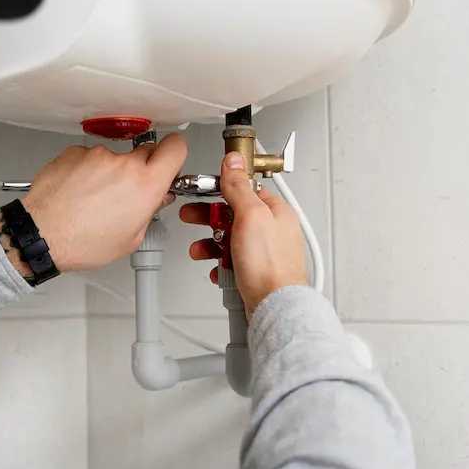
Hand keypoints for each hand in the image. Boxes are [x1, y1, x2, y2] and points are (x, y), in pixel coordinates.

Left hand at [21, 133, 186, 271]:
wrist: (41, 235)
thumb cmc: (82, 242)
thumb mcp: (130, 239)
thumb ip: (149, 212)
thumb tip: (155, 199)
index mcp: (145, 185)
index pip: (175, 148)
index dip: (175, 153)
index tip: (170, 160)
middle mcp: (123, 164)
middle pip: (145, 152)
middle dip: (141, 168)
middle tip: (128, 191)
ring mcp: (96, 155)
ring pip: (114, 157)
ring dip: (109, 172)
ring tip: (93, 199)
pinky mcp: (74, 152)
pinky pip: (88, 157)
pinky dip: (86, 171)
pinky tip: (77, 192)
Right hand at [180, 151, 307, 313]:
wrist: (274, 306)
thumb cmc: (270, 265)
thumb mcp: (251, 215)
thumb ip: (239, 187)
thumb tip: (233, 161)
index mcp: (275, 211)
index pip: (244, 190)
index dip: (220, 189)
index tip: (202, 191)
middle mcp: (272, 230)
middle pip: (233, 215)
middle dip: (209, 219)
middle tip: (192, 217)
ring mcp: (264, 253)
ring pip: (229, 240)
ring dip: (211, 244)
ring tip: (200, 250)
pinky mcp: (256, 272)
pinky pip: (231, 262)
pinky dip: (220, 264)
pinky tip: (217, 268)